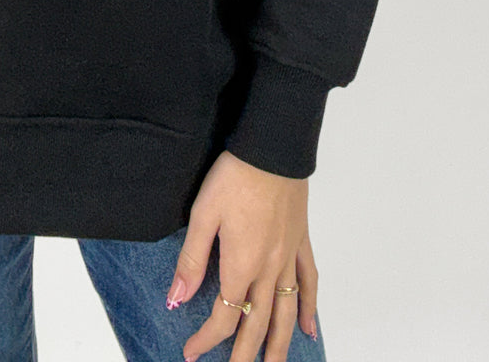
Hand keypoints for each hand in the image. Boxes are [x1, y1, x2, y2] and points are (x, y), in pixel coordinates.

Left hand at [167, 150, 318, 361]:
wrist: (272, 148)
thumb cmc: (235, 176)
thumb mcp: (203, 214)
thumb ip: (192, 261)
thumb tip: (177, 300)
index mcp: (242, 265)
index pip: (224, 316)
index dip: (206, 338)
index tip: (191, 353)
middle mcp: (269, 269)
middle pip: (258, 324)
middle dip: (244, 355)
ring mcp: (288, 257)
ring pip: (287, 313)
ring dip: (279, 345)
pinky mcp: (300, 241)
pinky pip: (309, 282)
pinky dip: (310, 308)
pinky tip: (309, 329)